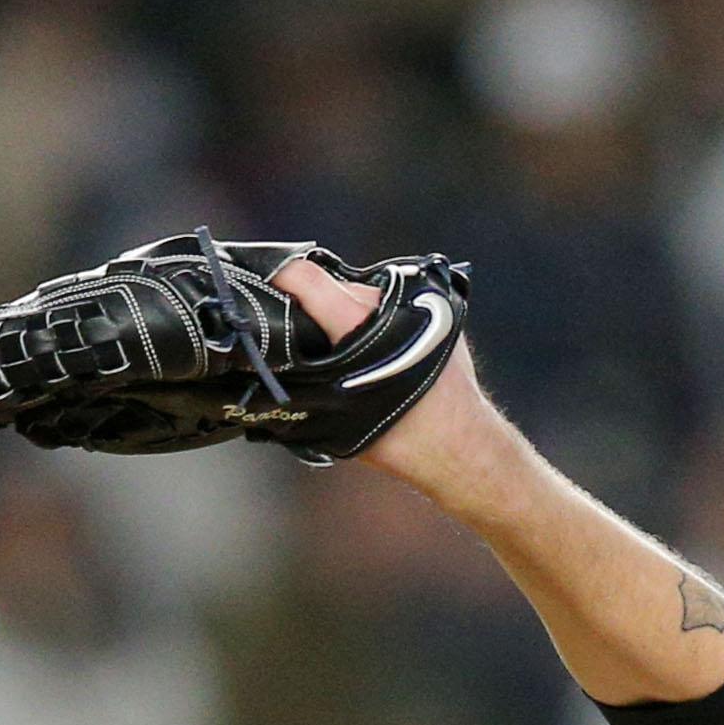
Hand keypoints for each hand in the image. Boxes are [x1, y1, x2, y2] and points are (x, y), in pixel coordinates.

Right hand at [266, 251, 500, 489]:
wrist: (462, 447)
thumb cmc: (401, 441)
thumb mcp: (334, 417)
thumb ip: (301, 381)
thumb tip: (264, 367)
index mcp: (360, 323)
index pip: (304, 277)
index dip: (276, 280)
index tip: (261, 290)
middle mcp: (388, 304)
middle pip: (331, 284)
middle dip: (309, 304)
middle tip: (300, 333)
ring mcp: (415, 302)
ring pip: (360, 293)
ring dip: (343, 312)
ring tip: (340, 345)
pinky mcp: (434, 308)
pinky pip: (389, 303)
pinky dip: (374, 318)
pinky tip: (374, 347)